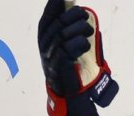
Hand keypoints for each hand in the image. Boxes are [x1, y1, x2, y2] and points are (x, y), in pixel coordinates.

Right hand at [37, 0, 118, 115]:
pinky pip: (66, 51)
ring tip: (90, 30)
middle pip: (57, 24)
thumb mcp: (67, 43)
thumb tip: (80, 10)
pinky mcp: (57, 67)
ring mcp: (49, 55)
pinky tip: (86, 43)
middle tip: (86, 16)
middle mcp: (44, 44)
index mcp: (45, 35)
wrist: (67, 90)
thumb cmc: (69, 62)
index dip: (55, 5)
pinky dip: (79, 44)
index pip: (48, 16)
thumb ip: (69, 28)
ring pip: (62, 36)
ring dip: (79, 30)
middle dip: (73, 16)